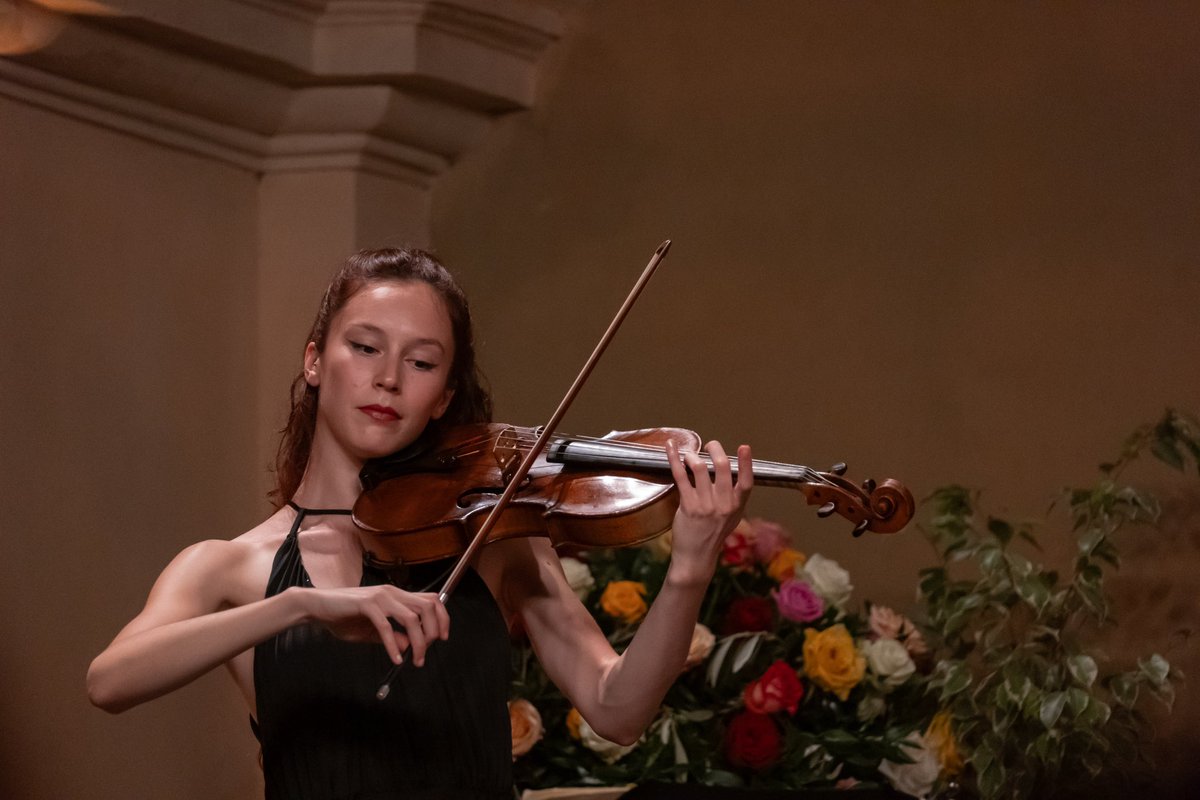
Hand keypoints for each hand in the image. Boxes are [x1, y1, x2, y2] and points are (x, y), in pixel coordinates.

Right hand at [297, 584, 449, 666]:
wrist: (316, 607)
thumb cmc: (344, 617)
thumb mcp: (373, 631)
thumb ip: (392, 636)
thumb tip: (410, 646)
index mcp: (397, 595)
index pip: (431, 600)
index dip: (442, 618)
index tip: (442, 638)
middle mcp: (393, 592)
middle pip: (428, 607)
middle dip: (434, 631)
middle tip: (426, 652)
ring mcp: (380, 597)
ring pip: (412, 618)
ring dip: (419, 642)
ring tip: (415, 660)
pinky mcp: (366, 605)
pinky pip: (386, 627)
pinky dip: (393, 645)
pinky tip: (395, 658)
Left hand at [664, 439, 753, 584]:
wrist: (696, 556)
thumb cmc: (713, 534)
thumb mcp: (731, 518)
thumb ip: (732, 497)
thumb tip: (729, 471)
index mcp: (736, 506)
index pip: (746, 482)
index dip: (746, 464)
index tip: (744, 447)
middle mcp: (723, 504)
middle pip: (723, 468)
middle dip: (716, 449)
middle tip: (710, 445)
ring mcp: (705, 505)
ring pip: (701, 469)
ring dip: (694, 456)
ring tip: (690, 454)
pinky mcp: (687, 506)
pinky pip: (681, 476)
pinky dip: (674, 458)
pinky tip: (671, 448)